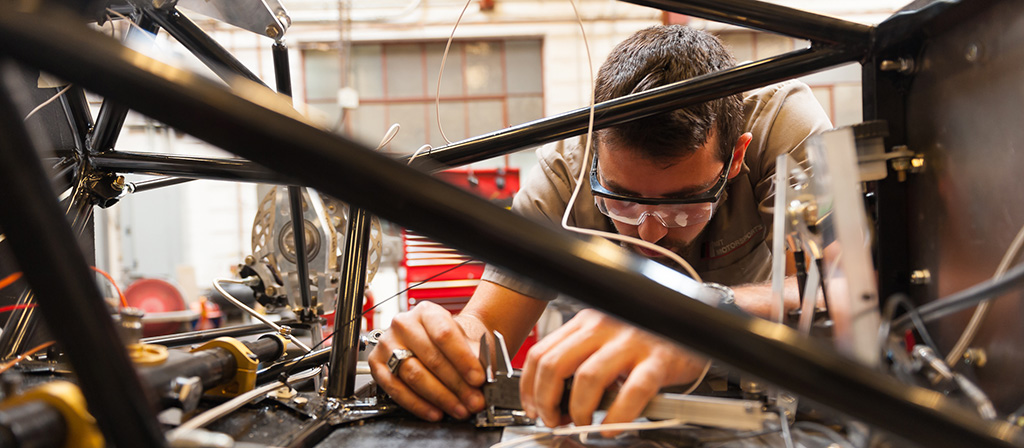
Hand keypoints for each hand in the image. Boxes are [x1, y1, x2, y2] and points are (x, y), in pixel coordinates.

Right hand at [368, 301, 486, 420]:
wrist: (439, 341)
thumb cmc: (454, 342)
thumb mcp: (469, 342)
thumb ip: (476, 359)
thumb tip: (483, 381)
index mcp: (427, 312)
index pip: (444, 334)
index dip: (463, 359)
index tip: (478, 378)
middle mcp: (403, 324)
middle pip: (430, 358)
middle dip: (456, 384)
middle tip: (473, 401)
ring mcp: (387, 344)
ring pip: (413, 375)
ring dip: (439, 397)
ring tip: (459, 409)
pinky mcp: (377, 365)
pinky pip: (395, 389)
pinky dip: (417, 404)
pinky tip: (435, 412)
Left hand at [519, 309, 705, 430]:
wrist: (695, 323)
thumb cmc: (648, 336)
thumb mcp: (606, 337)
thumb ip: (581, 358)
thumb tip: (554, 397)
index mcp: (587, 321)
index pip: (541, 352)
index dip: (530, 386)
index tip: (534, 408)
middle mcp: (604, 326)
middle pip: (555, 364)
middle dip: (547, 400)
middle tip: (555, 420)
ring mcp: (631, 341)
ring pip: (586, 378)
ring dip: (578, 410)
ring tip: (584, 424)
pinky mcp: (658, 360)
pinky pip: (632, 391)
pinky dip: (618, 416)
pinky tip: (614, 427)